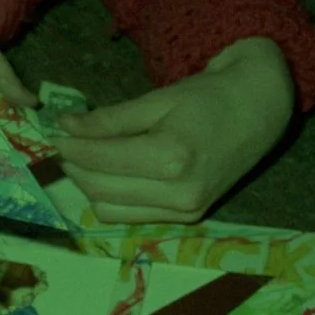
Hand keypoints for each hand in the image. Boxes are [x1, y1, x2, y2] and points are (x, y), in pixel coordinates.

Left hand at [49, 37, 293, 224]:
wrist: (259, 110)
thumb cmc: (209, 96)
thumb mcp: (158, 99)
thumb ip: (110, 118)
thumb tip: (64, 126)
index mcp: (172, 157)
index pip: (100, 160)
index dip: (70, 146)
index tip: (54, 132)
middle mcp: (180, 193)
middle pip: (100, 189)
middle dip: (74, 166)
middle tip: (64, 143)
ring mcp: (186, 210)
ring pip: (110, 209)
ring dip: (89, 185)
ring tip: (85, 157)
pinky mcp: (189, 217)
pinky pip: (131, 216)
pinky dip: (112, 198)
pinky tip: (111, 174)